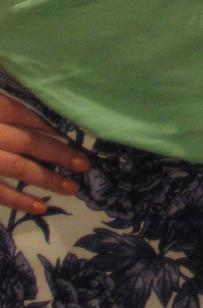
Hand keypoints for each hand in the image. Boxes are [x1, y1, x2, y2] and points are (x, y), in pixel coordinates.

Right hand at [0, 92, 89, 212]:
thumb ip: (12, 101)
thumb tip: (44, 99)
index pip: (29, 115)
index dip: (54, 125)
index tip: (79, 134)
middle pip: (31, 141)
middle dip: (60, 153)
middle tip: (85, 164)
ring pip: (20, 168)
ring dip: (48, 179)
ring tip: (73, 188)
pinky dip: (19, 201)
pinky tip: (42, 207)